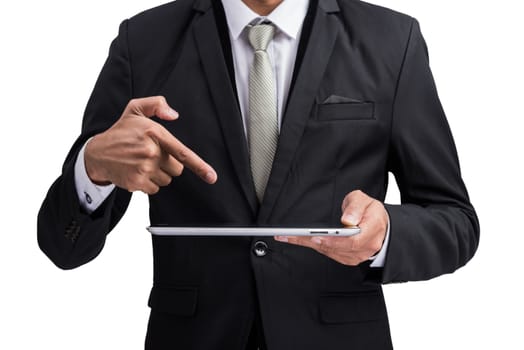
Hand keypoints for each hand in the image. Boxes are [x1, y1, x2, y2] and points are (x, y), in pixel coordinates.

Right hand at [84, 96, 216, 193]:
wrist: (97, 153)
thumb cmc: (120, 131)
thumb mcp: (136, 108)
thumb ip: (157, 104)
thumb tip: (174, 115)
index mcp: (154, 132)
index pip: (182, 152)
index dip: (200, 166)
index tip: (211, 176)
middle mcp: (150, 151)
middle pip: (177, 168)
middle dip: (169, 164)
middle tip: (152, 156)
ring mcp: (143, 168)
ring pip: (167, 180)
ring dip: (158, 174)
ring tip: (142, 163)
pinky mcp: (137, 182)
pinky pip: (155, 188)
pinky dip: (148, 183)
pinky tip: (137, 172)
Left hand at [274, 190, 387, 265]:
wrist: (379, 225)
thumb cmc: (371, 212)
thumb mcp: (365, 200)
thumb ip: (356, 207)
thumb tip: (347, 220)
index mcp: (372, 230)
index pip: (352, 240)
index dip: (333, 240)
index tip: (316, 237)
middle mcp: (365, 247)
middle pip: (336, 248)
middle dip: (311, 241)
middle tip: (291, 236)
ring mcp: (356, 255)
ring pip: (329, 252)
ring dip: (307, 244)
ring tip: (288, 236)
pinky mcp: (347, 258)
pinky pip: (328, 253)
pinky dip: (313, 246)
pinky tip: (299, 240)